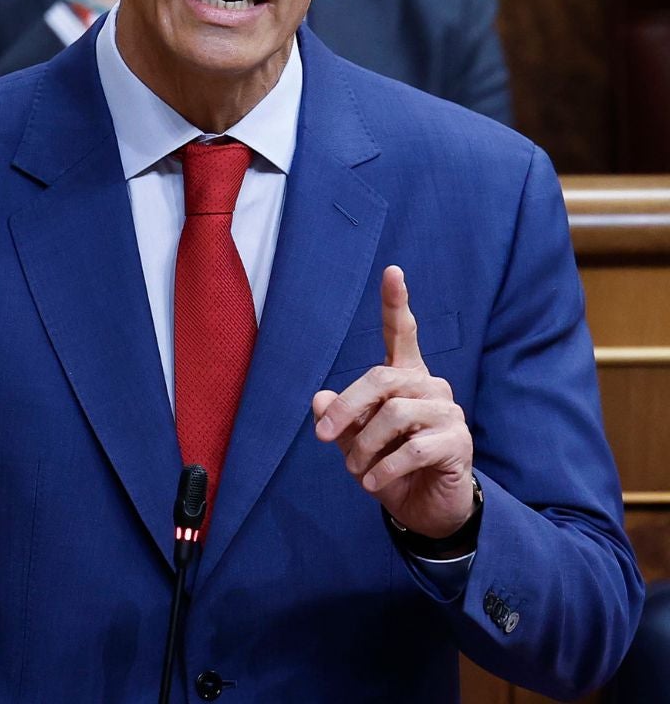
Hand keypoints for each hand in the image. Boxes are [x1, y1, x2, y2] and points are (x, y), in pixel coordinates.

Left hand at [311, 265, 475, 538]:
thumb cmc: (387, 465)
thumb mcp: (353, 440)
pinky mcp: (458, 443)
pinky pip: (414, 449)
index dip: (396, 302)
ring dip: (365, 445)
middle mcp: (430, 387)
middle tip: (323, 436)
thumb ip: (339, 416)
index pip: (402, 333)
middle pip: (382, 379)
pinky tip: (373, 481)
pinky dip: (385, 467)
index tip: (392, 270)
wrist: (423, 508)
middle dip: (347, 408)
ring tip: (355, 469)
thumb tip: (320, 397)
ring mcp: (448, 414)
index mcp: (405, 377)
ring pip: (396, 415)